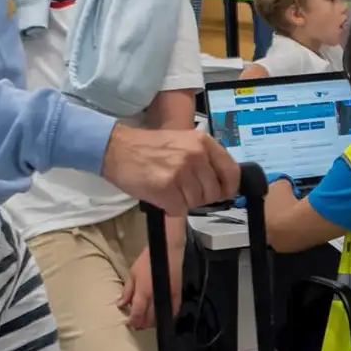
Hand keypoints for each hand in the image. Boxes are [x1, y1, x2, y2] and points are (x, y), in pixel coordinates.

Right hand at [100, 126, 240, 213]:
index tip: (222, 193)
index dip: (228, 188)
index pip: (232, 172)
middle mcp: (196, 155)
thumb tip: (224, 184)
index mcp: (203, 142)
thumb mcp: (184, 141)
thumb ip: (205, 159)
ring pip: (196, 202)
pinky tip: (161, 195)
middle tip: (183, 189)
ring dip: (184, 202)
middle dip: (200, 196)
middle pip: (214, 192)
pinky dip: (171, 208)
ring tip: (169, 188)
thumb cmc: (150, 147)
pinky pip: (179, 209)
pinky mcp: (166, 188)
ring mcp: (181, 172)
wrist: (117, 148)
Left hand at [119, 246, 180, 330]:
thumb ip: (127, 291)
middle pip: (148, 320)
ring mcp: (168, 299)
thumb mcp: (132, 274)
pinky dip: (165, 317)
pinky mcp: (177, 296)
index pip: (137, 314)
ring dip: (152, 322)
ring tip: (147, 321)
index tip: (129, 323)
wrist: (167, 252)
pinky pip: (172, 312)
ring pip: (160, 318)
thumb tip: (120, 304)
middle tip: (137, 323)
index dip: (132, 322)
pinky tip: (161, 316)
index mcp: (143, 293)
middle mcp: (155, 299)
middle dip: (141, 324)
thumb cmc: (147, 261)